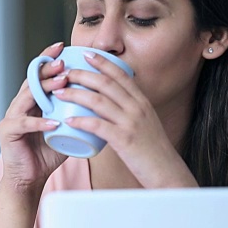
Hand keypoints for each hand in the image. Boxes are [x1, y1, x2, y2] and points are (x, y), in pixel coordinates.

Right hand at [0, 42, 69, 193]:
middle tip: (64, 63)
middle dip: (48, 69)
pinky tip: (54, 122)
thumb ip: (76, 113)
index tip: (63, 47)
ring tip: (63, 83)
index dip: (48, 59)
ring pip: (27, 97)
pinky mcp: (8, 132)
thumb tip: (103, 100)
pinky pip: (24, 124)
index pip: (39, 74)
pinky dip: (39, 123)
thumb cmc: (48, 154)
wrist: (29, 178)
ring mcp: (11, 117)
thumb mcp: (65, 129)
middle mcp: (19, 104)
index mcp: (32, 101)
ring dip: (45, 89)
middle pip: (32, 80)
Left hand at [52, 50, 197, 187]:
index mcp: (142, 102)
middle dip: (83, 75)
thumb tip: (112, 105)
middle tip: (65, 73)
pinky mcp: (125, 140)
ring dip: (75, 94)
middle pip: (106, 83)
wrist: (168, 173)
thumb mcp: (146, 124)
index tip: (87, 54)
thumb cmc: (153, 152)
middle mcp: (138, 108)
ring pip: (98, 101)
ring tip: (59, 92)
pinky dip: (80, 121)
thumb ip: (131, 113)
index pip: (121, 75)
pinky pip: (98, 125)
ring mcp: (131, 123)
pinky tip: (67, 120)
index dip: (103, 62)